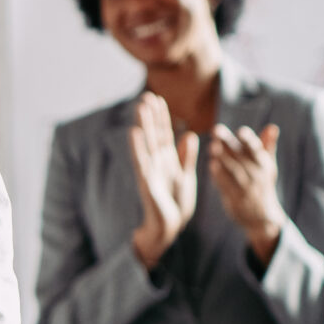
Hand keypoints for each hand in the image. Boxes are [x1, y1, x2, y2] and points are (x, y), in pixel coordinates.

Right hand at [127, 93, 198, 267]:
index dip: (162, 117)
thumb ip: (187, 156)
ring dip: (144, 125)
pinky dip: (138, 147)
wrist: (170, 226)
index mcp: (168, 160)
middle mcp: (157, 162)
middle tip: (147, 96)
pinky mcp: (147, 182)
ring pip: (147, 143)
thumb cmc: (177, 203)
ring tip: (140, 107)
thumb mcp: (186, 176)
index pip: (164, 134)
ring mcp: (151, 170)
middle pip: (154, 135)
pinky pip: (142, 161)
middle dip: (151, 116)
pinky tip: (134, 132)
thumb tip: (189, 134)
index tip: (159, 99)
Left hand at [206, 122, 283, 260]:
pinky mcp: (236, 199)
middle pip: (241, 157)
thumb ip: (267, 146)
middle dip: (228, 143)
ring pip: (234, 171)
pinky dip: (220, 176)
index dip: (249, 140)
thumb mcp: (268, 166)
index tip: (241, 131)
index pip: (256, 150)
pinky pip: (227, 186)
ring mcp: (247, 188)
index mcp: (264, 164)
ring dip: (223, 158)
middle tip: (216, 130)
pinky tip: (211, 165)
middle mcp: (257, 175)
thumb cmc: (262, 184)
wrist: (262, 217)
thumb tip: (273, 126)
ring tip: (212, 146)